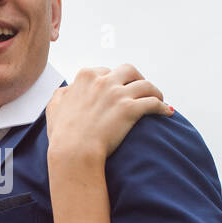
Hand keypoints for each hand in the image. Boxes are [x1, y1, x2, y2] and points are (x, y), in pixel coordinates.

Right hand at [45, 64, 171, 160]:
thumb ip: (62, 94)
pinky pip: (154, 103)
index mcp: (85, 77)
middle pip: (129, 71)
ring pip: (146, 85)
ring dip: (155, 91)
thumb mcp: (54, 108)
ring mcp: (118, 94)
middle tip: (141, 89)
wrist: (74, 152)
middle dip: (137, 78)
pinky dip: (162, 107)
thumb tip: (68, 90)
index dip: (114, 79)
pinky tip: (167, 112)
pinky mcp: (130, 109)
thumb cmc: (63, 135)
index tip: (119, 87)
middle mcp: (103, 81)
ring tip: (159, 99)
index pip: (105, 70)